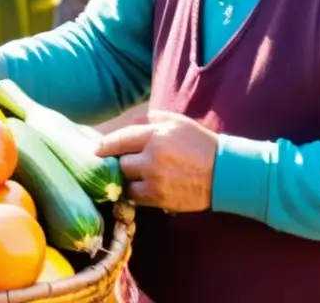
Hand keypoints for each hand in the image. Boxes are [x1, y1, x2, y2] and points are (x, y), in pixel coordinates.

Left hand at [96, 109, 217, 212]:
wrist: (223, 171)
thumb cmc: (198, 142)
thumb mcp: (175, 121)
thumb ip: (147, 119)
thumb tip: (124, 127)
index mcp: (155, 135)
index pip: (119, 140)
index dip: (105, 145)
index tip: (96, 149)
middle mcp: (152, 158)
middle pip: (120, 162)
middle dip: (118, 161)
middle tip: (117, 161)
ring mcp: (156, 180)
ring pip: (125, 181)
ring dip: (125, 178)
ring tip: (130, 175)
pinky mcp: (161, 199)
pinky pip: (136, 197)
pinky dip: (134, 192)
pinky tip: (139, 186)